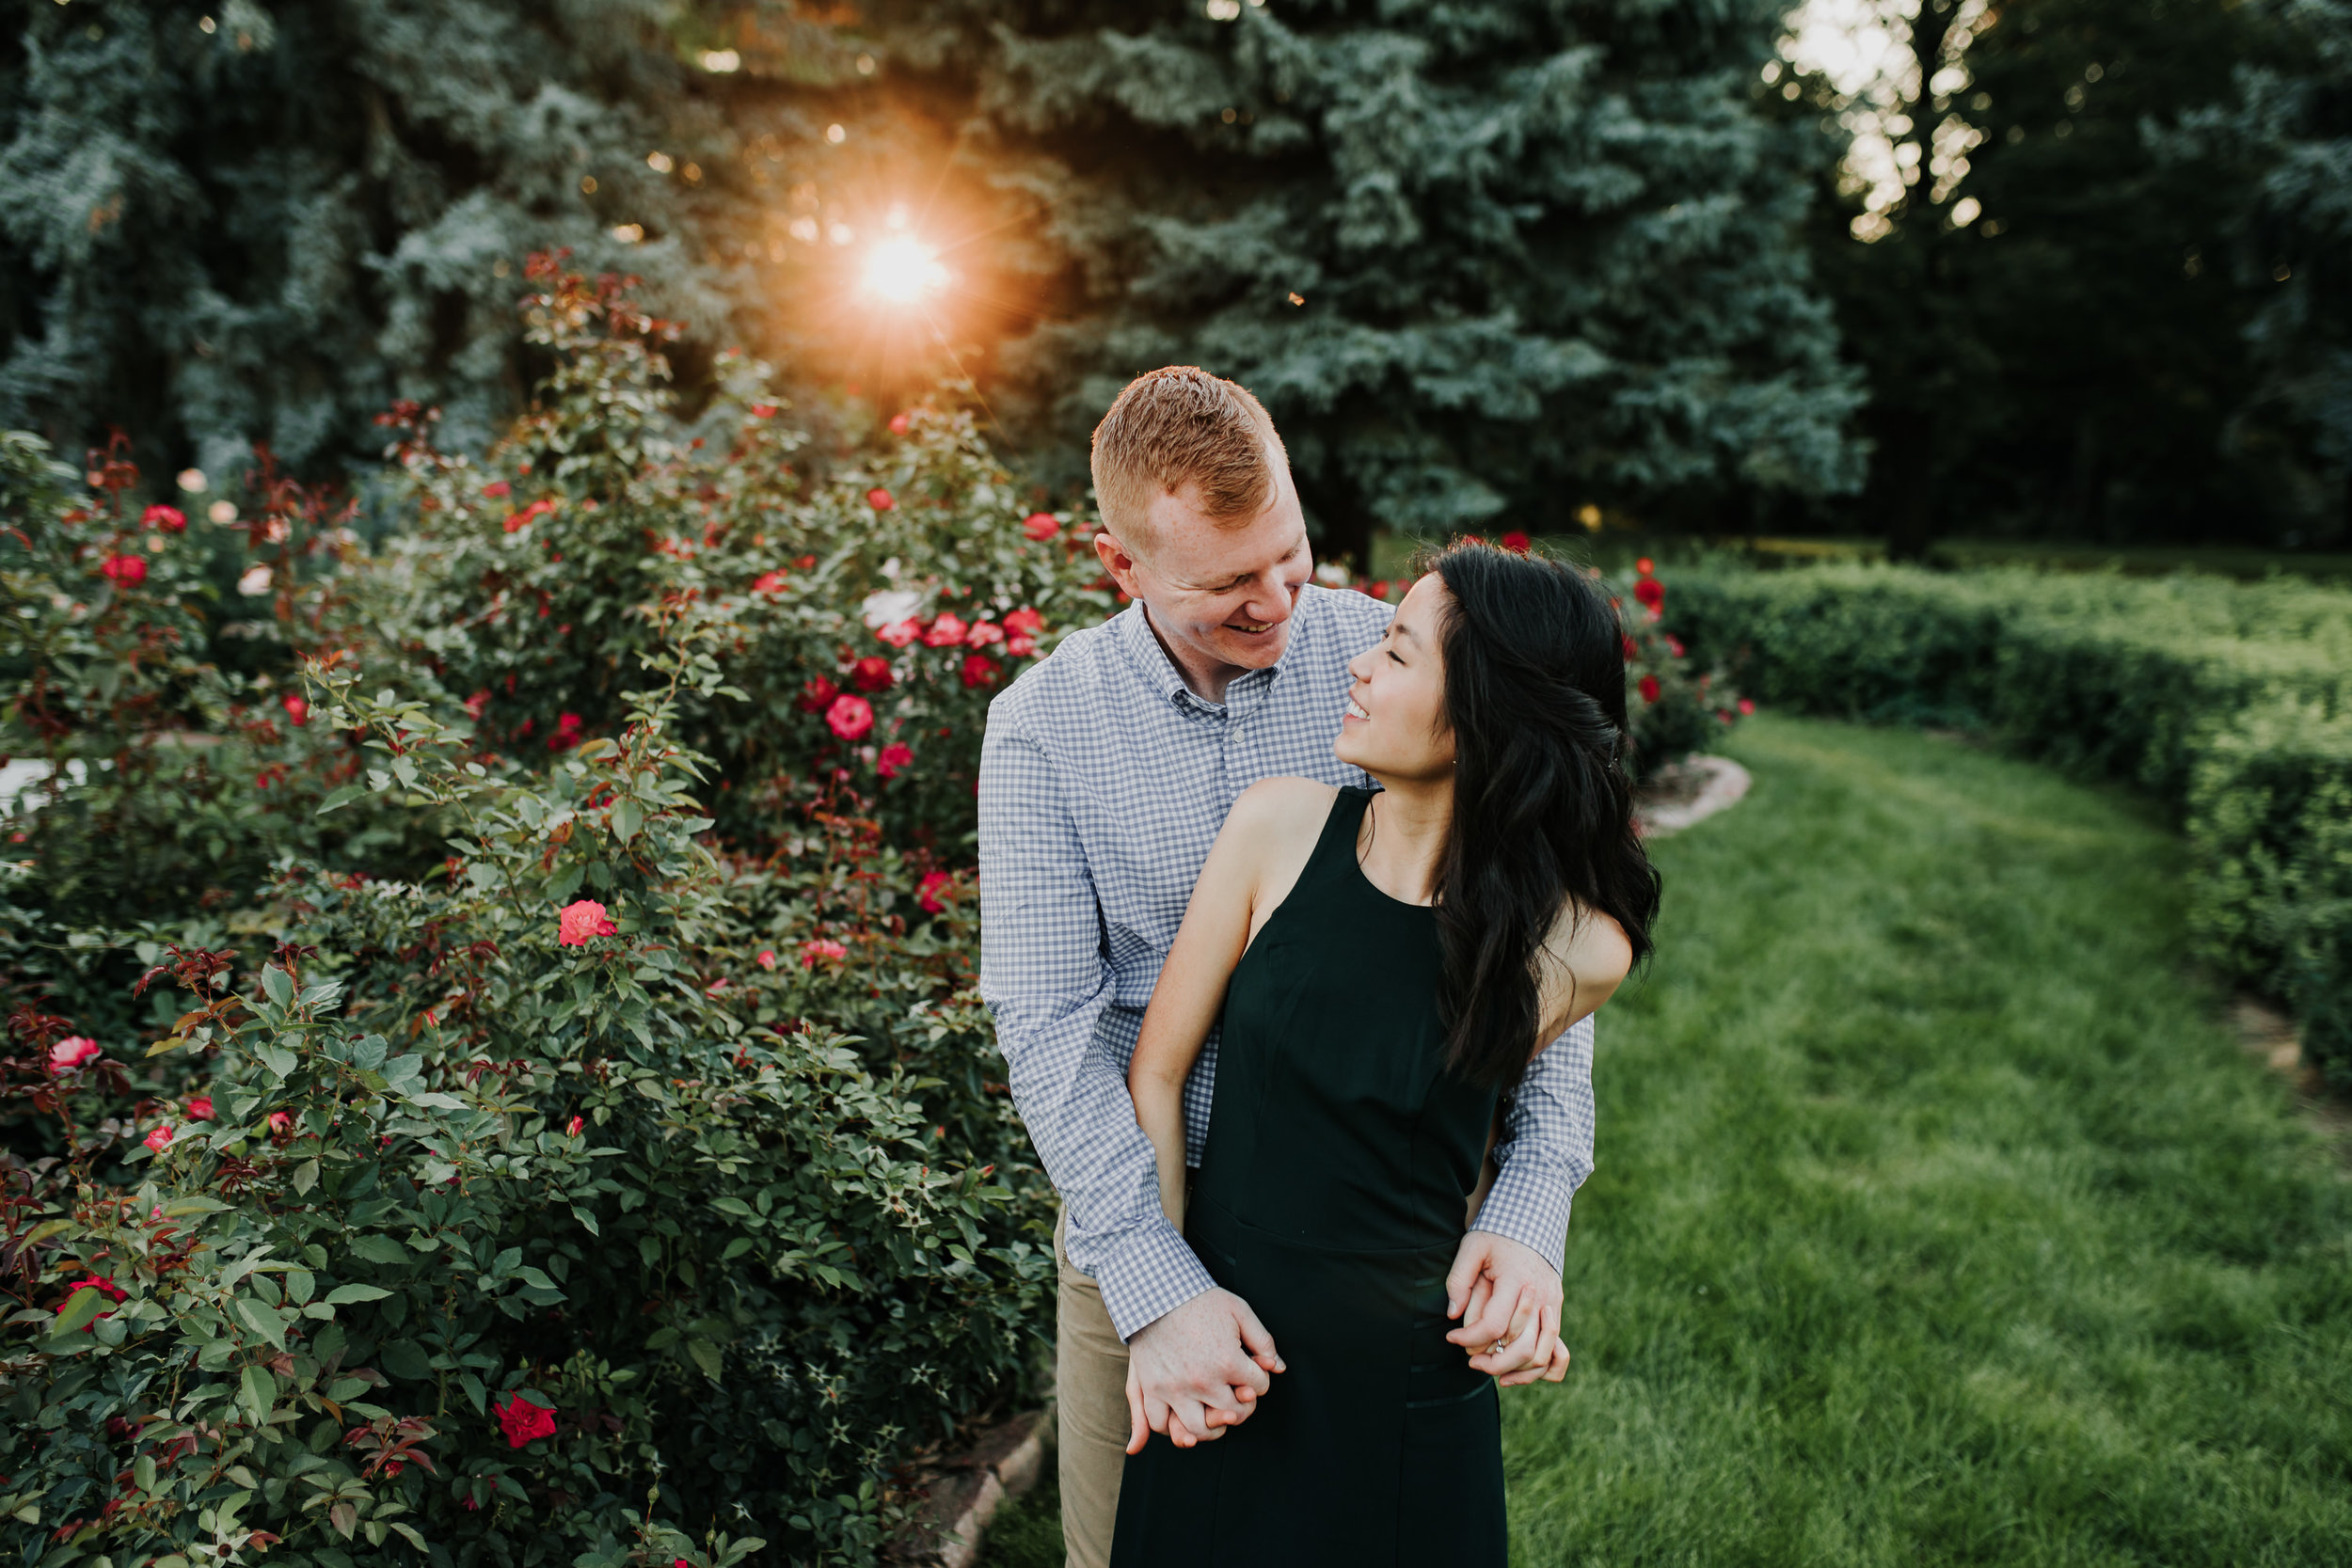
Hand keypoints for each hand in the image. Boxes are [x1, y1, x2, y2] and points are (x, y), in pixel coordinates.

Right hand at [1123, 1288, 1283, 1453]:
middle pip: (1233, 1414)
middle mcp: (1202, 1381)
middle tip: (1236, 1394)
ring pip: (1198, 1430)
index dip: (1259, 1380)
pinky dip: (1171, 1427)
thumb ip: (1263, 1340)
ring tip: (1213, 1414)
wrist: (1157, 1293)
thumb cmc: (1200, 1300)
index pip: (1259, 1388)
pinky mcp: (1152, 1388)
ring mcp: (1175, 1388)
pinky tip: (1180, 1417)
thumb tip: (1279, 1367)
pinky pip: (1160, 1423)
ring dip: (1210, 1427)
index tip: (1251, 1370)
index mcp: (1227, 1362)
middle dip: (1241, 1406)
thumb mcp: (1239, 1311)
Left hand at [1444, 1231, 1569, 1386]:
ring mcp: (1553, 1308)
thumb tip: (1453, 1315)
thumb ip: (1459, 1280)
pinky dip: (1537, 1370)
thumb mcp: (1472, 1247)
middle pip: (1520, 1348)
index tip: (1451, 1337)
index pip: (1494, 1325)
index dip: (1469, 1338)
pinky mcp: (1556, 1314)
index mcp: (1517, 1280)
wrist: (1532, 1224)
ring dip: (1512, 1370)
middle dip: (1490, 1361)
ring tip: (1486, 1365)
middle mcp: (1541, 1298)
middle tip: (1468, 1358)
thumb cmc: (1497, 1236)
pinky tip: (1512, 1373)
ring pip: (1540, 1356)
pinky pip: (1555, 1354)